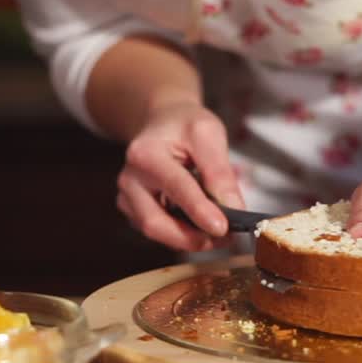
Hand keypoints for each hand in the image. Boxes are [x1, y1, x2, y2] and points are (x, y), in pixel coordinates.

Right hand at [115, 101, 244, 251]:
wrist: (163, 123)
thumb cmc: (185, 126)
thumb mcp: (208, 134)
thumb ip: (220, 172)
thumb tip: (234, 209)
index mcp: (145, 153)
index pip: (176, 187)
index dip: (200, 211)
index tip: (223, 228)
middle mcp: (129, 179)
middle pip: (154, 222)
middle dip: (190, 237)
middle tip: (225, 239)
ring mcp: (127, 197)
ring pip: (155, 232)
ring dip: (189, 239)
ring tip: (218, 233)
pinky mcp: (133, 210)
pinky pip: (158, 230)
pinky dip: (181, 234)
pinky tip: (200, 225)